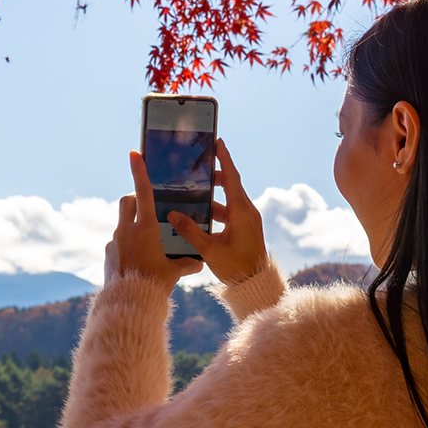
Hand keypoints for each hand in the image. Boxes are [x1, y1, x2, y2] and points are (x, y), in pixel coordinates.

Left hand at [105, 150, 204, 290]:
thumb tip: (200, 262)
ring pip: (122, 221)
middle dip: (136, 198)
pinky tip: (137, 257)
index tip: (134, 154)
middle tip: (149, 205)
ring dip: (132, 223)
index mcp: (145, 228)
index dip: (139, 172)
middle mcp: (127, 230)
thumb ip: (186, 264)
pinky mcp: (108, 253)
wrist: (127, 302)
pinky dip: (127, 243)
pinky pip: (117, 241)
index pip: (143, 193)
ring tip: (146, 237)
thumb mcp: (173, 273)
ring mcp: (115, 241)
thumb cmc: (154, 284)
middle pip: (127, 201)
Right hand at [166, 139, 267, 284]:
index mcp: (242, 212)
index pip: (232, 178)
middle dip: (213, 177)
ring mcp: (247, 220)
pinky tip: (197, 215)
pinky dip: (214, 210)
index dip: (224, 159)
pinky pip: (228, 212)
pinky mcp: (245, 229)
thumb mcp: (210, 250)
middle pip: (230, 185)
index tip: (218, 142)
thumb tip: (171, 215)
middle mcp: (247, 212)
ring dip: (210, 197)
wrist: (255, 286)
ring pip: (227, 201)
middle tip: (196, 168)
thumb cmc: (236, 267)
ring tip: (190, 194)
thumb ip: (190, 231)